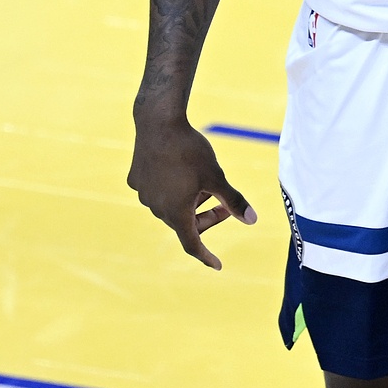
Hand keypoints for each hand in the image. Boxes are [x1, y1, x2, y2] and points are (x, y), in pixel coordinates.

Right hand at [127, 116, 256, 269]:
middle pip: (183, 223)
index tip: (217, 265)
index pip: (192, 244)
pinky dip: (169, 188)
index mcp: (176, 213)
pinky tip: (176, 170)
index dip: (206, 255)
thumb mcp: (216, 177)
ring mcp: (143, 194)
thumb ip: (233, 201)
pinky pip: (155, 190)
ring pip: (169, 206)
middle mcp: (155, 208)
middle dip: (205, 217)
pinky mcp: (135, 179)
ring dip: (187, 202)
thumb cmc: (191, 151)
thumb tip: (252, 220)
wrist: (159, 122)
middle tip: (224, 203)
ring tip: (201, 183)